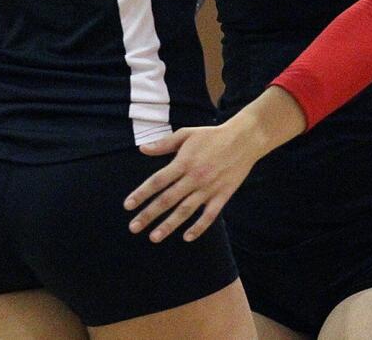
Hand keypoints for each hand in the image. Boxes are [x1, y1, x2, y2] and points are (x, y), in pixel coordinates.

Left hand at [124, 87, 305, 242]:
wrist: (244, 139)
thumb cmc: (212, 135)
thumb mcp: (186, 134)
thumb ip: (164, 144)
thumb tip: (142, 149)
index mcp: (183, 162)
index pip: (157, 181)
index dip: (141, 194)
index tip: (127, 206)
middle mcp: (194, 177)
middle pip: (167, 199)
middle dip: (148, 215)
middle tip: (133, 228)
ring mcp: (209, 188)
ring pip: (185, 211)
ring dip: (168, 225)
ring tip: (153, 237)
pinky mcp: (223, 195)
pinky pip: (209, 215)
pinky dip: (199, 227)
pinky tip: (187, 237)